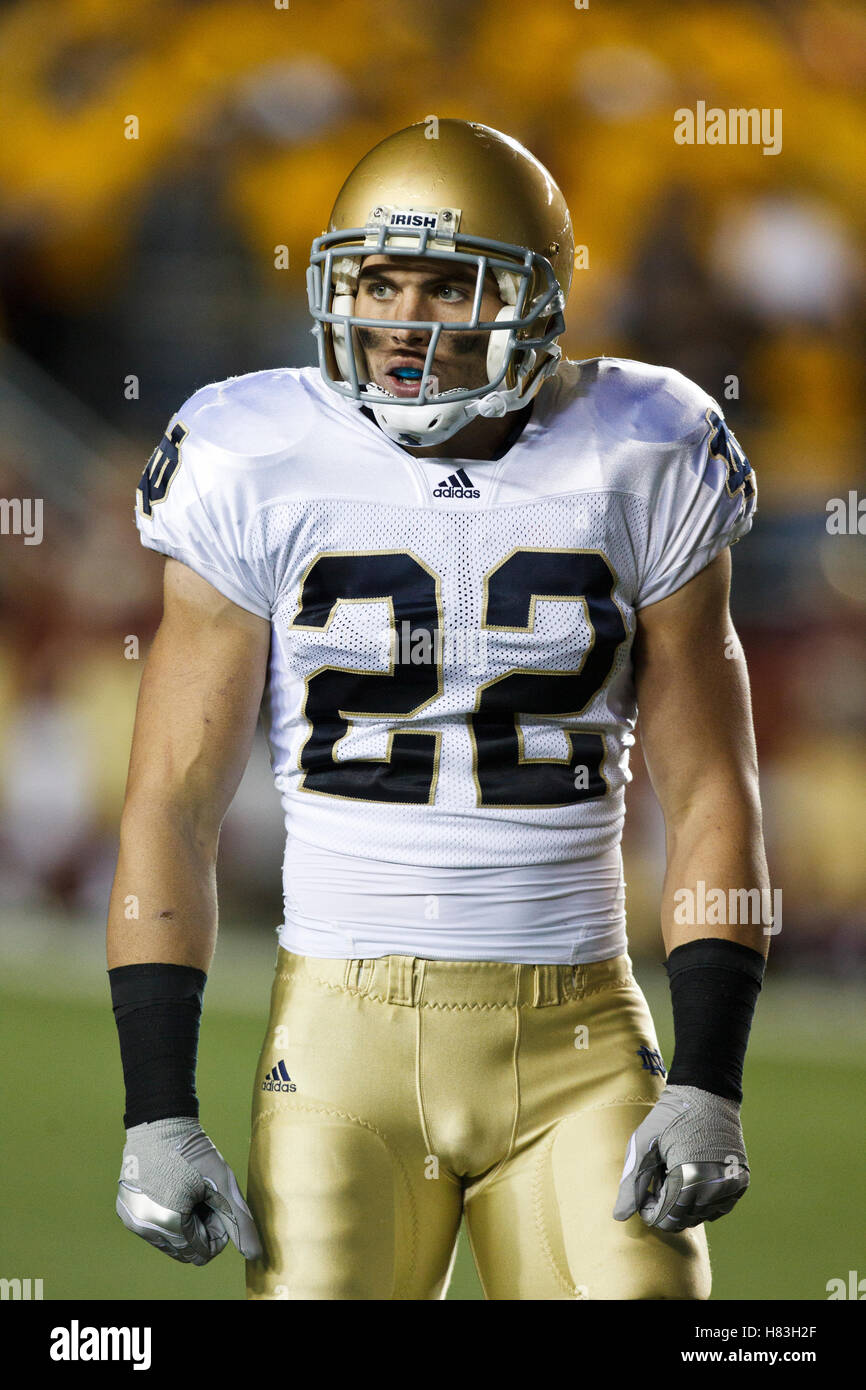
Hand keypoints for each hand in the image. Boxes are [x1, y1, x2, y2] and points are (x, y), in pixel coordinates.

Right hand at [117, 1117, 262, 1264]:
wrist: (161, 1122)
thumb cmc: (195, 1152)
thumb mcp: (223, 1185)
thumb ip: (239, 1222)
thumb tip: (254, 1255)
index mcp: (169, 1223)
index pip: (201, 1254)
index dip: (217, 1232)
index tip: (218, 1204)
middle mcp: (146, 1227)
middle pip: (184, 1250)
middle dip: (200, 1229)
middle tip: (206, 1196)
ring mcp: (132, 1220)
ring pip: (168, 1241)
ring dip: (184, 1224)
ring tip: (190, 1192)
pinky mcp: (126, 1210)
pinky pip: (153, 1227)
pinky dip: (167, 1216)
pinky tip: (174, 1190)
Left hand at [613, 1084, 748, 1231]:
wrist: (706, 1093)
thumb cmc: (669, 1117)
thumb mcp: (643, 1146)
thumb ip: (631, 1184)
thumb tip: (619, 1217)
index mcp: (688, 1179)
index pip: (664, 1219)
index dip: (649, 1208)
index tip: (645, 1186)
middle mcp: (714, 1188)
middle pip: (682, 1220)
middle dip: (666, 1204)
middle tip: (662, 1173)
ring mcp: (730, 1186)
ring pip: (700, 1216)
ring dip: (684, 1202)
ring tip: (677, 1170)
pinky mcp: (740, 1182)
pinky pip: (718, 1208)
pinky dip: (702, 1200)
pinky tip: (693, 1175)